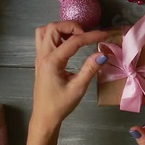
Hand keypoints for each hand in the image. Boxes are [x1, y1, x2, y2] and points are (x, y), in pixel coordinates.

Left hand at [26, 21, 108, 144]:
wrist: (45, 117)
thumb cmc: (60, 105)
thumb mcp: (78, 88)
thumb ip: (90, 68)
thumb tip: (103, 53)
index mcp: (51, 62)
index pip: (73, 41)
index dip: (91, 36)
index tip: (104, 35)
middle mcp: (43, 55)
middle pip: (54, 27)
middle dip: (72, 27)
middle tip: (86, 36)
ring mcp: (39, 56)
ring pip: (46, 30)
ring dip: (61, 29)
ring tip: (76, 38)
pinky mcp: (41, 59)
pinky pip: (44, 38)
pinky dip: (56, 35)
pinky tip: (67, 44)